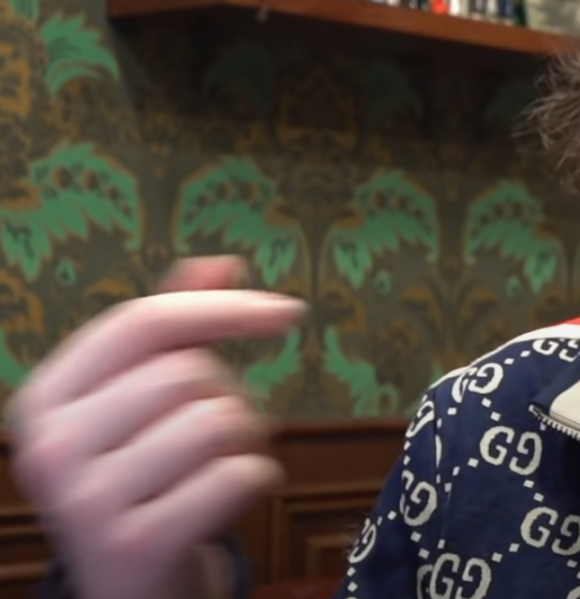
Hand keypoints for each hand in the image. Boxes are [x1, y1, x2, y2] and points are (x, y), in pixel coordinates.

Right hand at [6, 256, 306, 598]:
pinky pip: (237, 474)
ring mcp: (86, 502)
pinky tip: (232, 496)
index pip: (143, 323)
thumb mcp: (139, 399)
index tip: (289, 312)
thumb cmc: (145, 476)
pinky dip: (257, 478)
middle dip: (232, 394)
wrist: (130, 588)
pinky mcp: (137, 545)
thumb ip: (176, 327)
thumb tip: (222, 261)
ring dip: (249, 437)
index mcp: (43, 398)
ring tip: (224, 463)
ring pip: (218, 420)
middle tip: (224, 431)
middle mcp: (50, 449)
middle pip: (188, 373)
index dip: (225, 308)